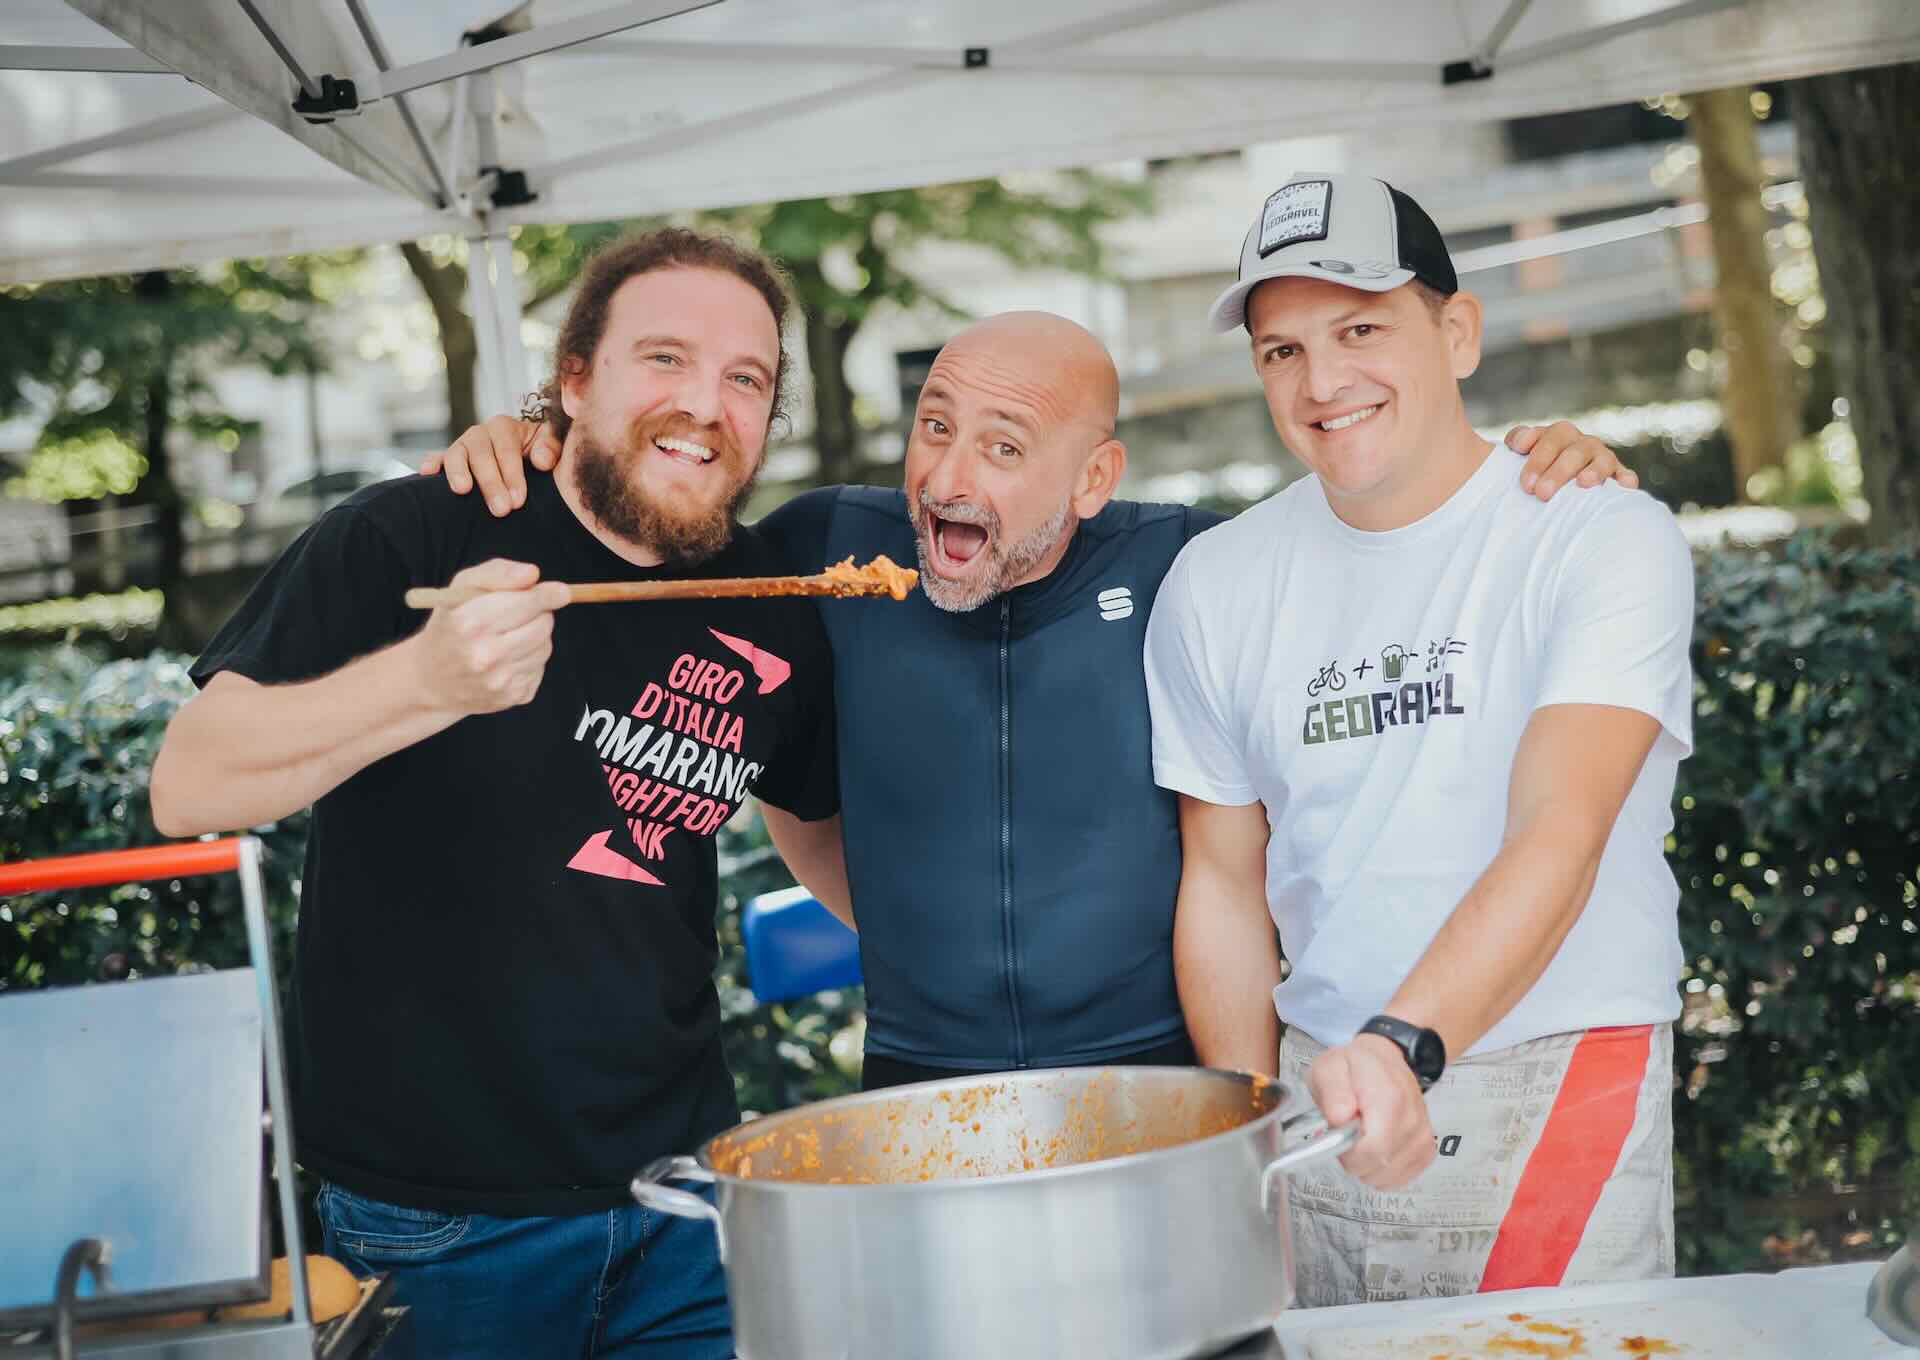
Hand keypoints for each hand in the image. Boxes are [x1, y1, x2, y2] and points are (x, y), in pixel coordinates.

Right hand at [407, 559, 568, 717]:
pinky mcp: (512, 697)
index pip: (526, 604)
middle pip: (543, 625)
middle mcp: (484, 655)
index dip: (547, 595)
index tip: (562, 591)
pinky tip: (506, 659)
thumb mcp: (461, 589)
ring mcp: (499, 680)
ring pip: (545, 647)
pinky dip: (530, 659)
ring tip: (507, 637)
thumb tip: (532, 574)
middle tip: (520, 613)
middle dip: (538, 613)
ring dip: (535, 637)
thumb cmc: (450, 624)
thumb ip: (497, 573)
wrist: (431, 679)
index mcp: (470, 623)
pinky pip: (540, 668)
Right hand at [418, 416, 559, 516]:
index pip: (507, 449)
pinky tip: (427, 473)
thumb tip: (541, 461)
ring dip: (459, 472)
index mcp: (505, 427)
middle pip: (481, 453)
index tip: (519, 500)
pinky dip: (431, 463)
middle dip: (491, 482)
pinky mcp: (448, 459)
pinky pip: (437, 458)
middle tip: (501, 510)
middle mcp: (481, 433)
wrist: (524, 458)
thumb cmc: (538, 453)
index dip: (512, 474)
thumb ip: (551, 447)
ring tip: (463, 490)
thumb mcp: (550, 445)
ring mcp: (462, 446)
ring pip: (456, 454)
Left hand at [1307, 1034, 1435, 1189]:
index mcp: (1389, 1098)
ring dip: (1368, 1167)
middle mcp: (1412, 1119)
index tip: (1341, 1138)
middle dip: (1355, 1160)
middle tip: (1349, 1135)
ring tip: (1362, 1138)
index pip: (1373, 1150)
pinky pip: (1400, 1178)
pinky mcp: (1426, 1149)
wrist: (1385, 1061)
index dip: (1350, 1155)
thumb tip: (1339, 1119)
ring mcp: (1422, 1136)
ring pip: (1389, 1177)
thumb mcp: (1330, 1069)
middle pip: (1381, 1166)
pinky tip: (1376, 1149)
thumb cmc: (1355, 1068)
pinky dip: (1383, 1171)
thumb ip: (1331, 1093)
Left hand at [1504, 421, 1638, 500]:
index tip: (1525, 482)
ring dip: (1593, 470)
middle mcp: (1579, 442)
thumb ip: (1514, 444)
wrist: (1554, 483)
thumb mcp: (1517, 458)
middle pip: (1571, 450)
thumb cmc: (1534, 472)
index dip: (1536, 456)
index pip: (1546, 438)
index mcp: (1556, 435)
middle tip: (1541, 494)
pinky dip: (1625, 478)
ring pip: (1600, 458)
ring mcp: (1600, 456)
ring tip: (1583, 484)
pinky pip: (1624, 474)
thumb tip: (1518, 444)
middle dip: (1556, 471)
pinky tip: (1624, 486)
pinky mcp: (1617, 473)